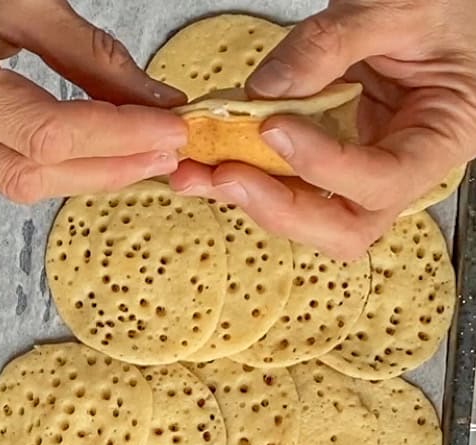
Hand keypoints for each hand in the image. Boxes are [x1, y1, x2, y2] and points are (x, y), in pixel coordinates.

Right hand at [0, 0, 187, 202]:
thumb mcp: (25, 2)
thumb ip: (93, 58)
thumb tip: (156, 102)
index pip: (45, 134)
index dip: (116, 138)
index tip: (169, 130)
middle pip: (30, 175)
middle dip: (106, 168)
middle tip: (162, 153)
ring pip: (15, 183)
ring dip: (82, 172)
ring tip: (135, 154)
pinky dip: (48, 165)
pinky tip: (86, 153)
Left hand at [170, 0, 475, 258]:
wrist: (433, 0)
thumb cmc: (440, 1)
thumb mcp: (396, 6)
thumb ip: (331, 45)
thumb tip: (265, 92)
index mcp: (442, 135)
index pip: (384, 180)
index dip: (326, 167)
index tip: (274, 130)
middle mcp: (401, 164)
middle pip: (344, 226)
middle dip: (279, 208)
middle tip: (226, 176)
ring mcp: (360, 163)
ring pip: (307, 212)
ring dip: (248, 196)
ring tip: (197, 171)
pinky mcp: (328, 152)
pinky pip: (285, 179)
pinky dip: (245, 171)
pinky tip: (209, 157)